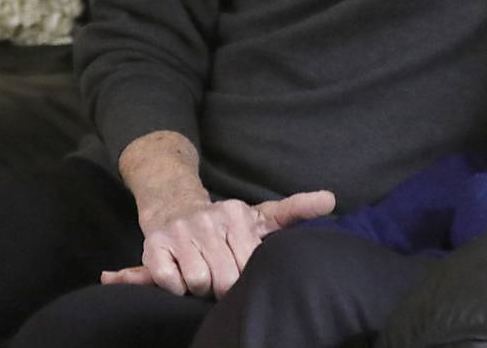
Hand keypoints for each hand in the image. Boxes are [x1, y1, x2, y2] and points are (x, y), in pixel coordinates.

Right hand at [101, 190, 335, 297]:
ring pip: (198, 282)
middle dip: (222, 286)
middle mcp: (210, 218)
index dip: (244, 276)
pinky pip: (169, 281)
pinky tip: (178, 275)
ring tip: (200, 273)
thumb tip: (332, 199)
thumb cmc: (224, 223)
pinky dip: (174, 287)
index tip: (239, 266)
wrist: (173, 206)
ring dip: (198, 288)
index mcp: (239, 214)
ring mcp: (181, 231)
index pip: (250, 265)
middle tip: (218, 274)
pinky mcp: (154, 244)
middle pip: (224, 280)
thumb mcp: (261, 215)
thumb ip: (296, 209)